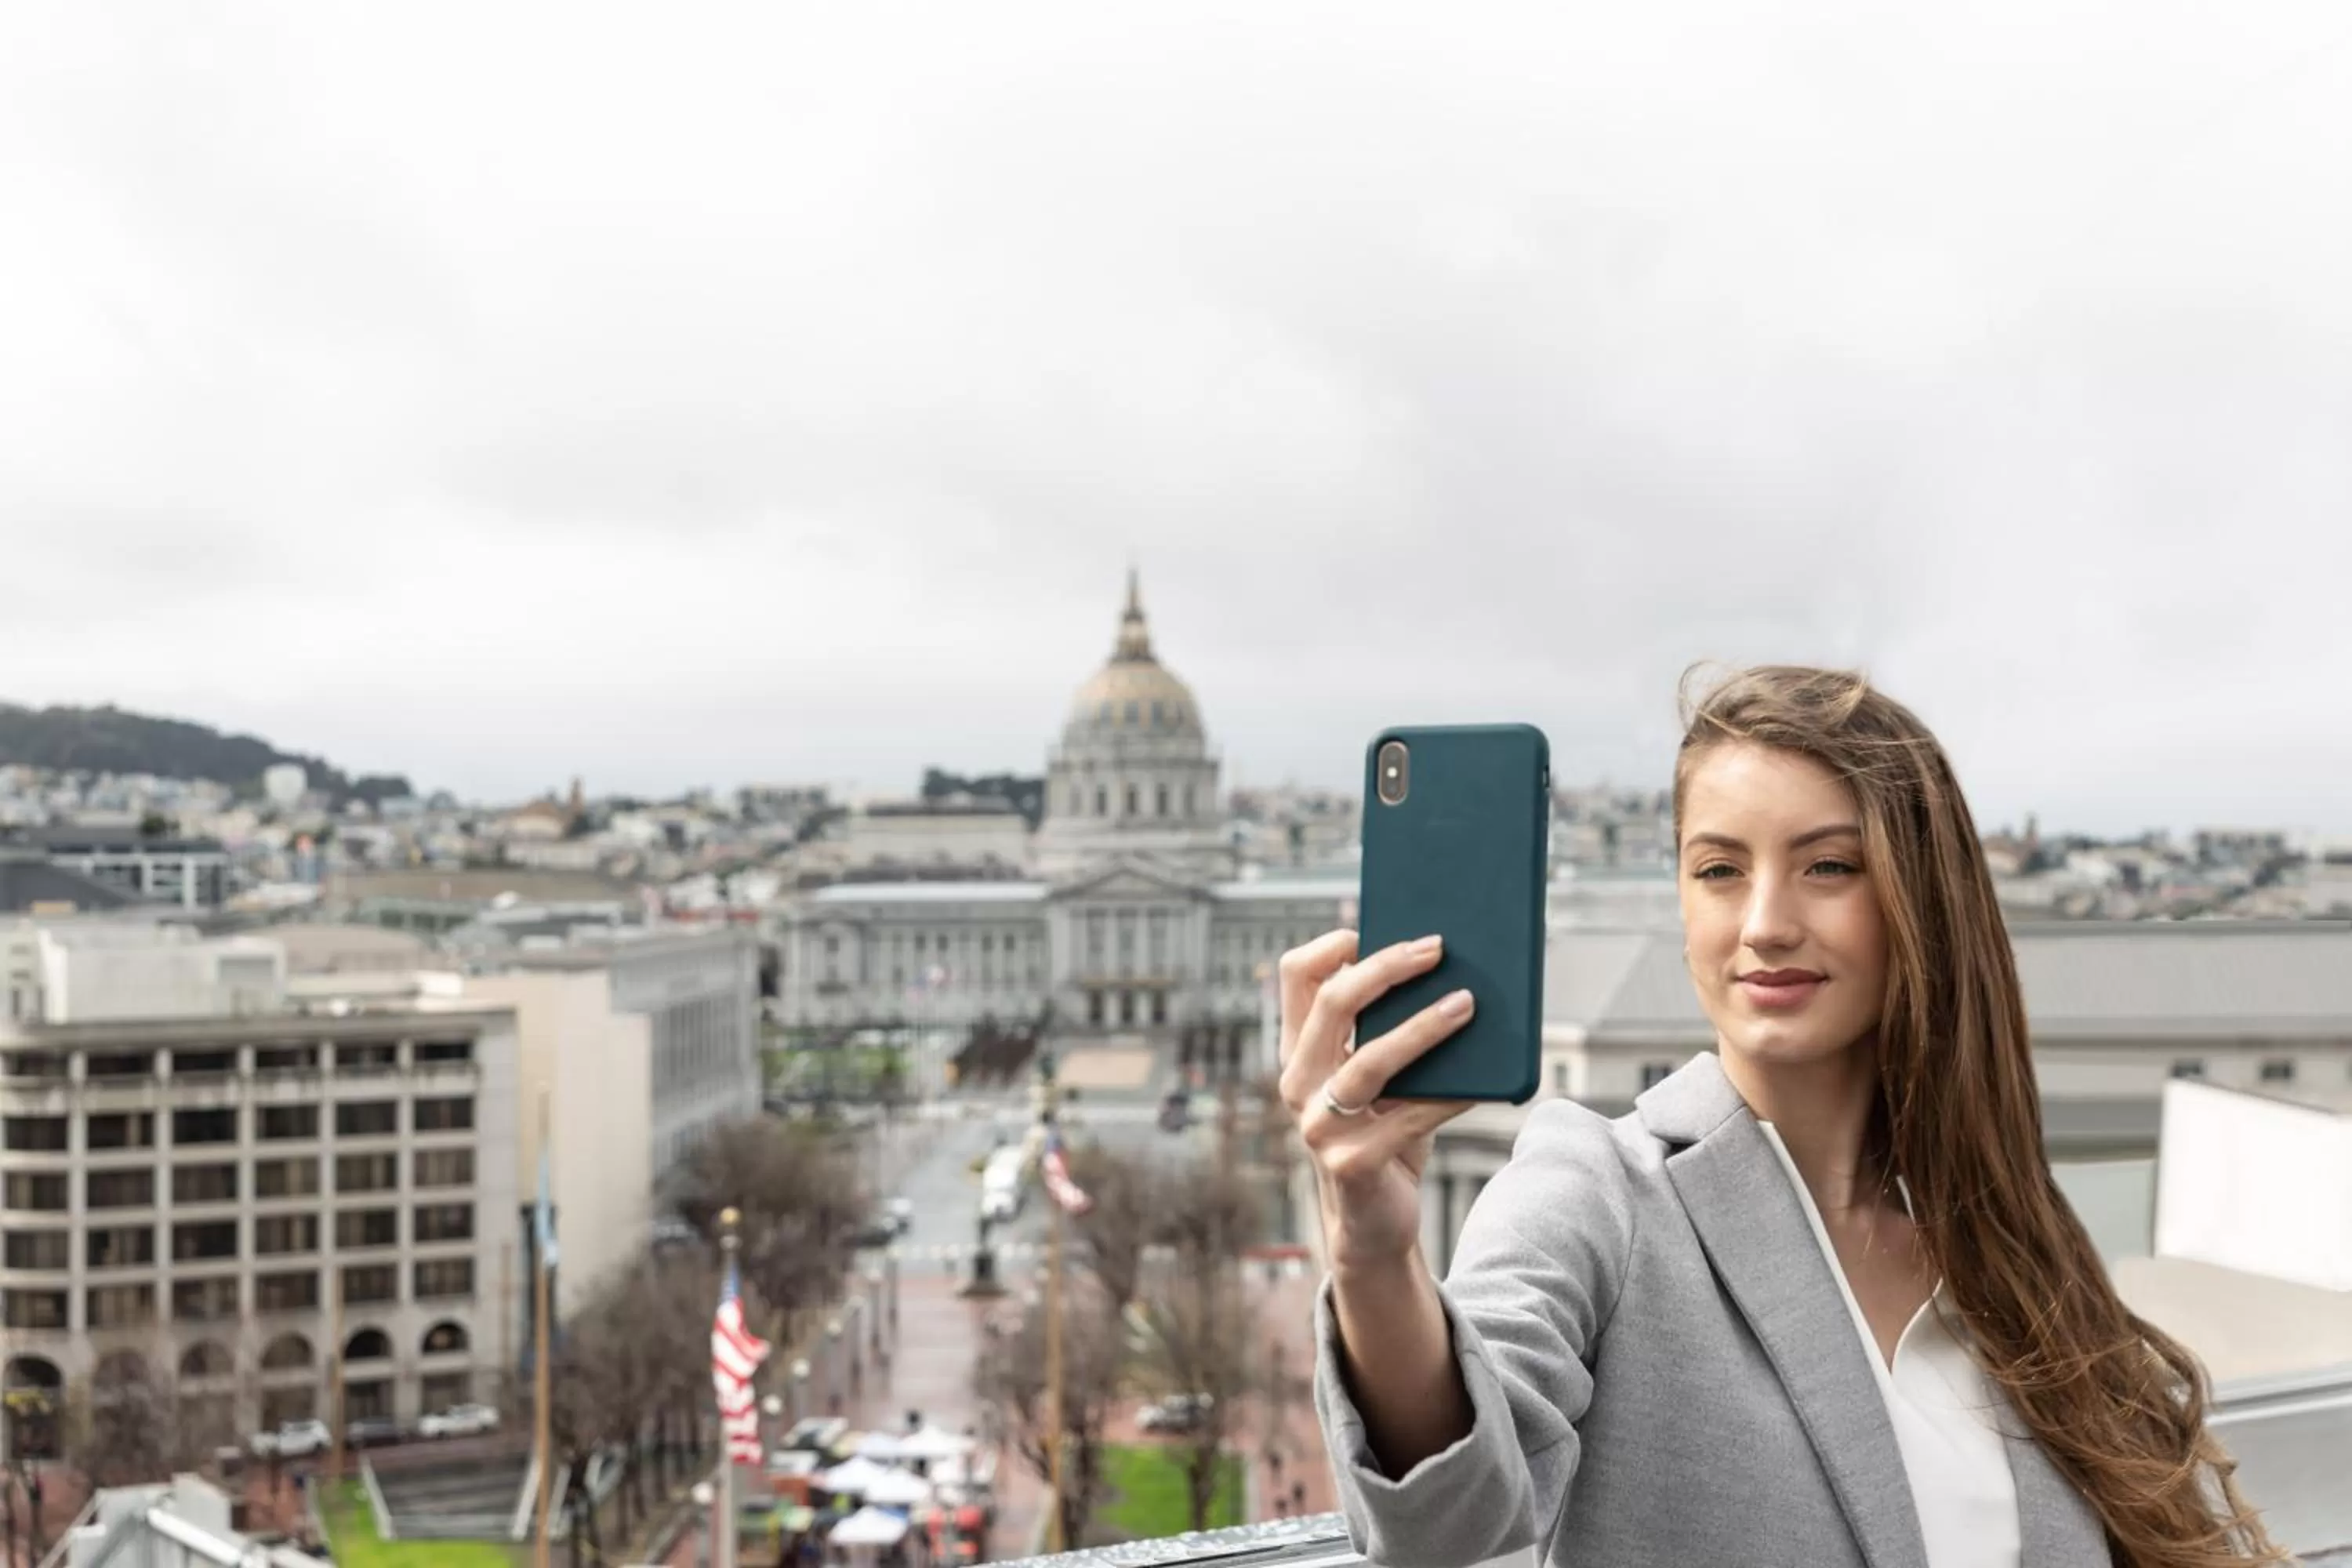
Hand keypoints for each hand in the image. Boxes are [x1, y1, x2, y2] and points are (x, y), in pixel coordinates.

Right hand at [1276, 929, 1475, 1273]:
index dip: (1333, 944)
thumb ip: (1386, 1033)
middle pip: (1332, 1002)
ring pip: (1370, 1060)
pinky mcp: (1352, 1164)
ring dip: (1423, 1027)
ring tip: (1467, 1003)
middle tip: (1436, 948)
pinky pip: (1409, 1119)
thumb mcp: (1376, 1079)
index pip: (1294, 975)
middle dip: (1387, 967)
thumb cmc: (1383, 1134)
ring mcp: (1320, 1126)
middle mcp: (1298, 1083)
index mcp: (1300, 1051)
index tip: (1375, 928)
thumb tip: (1449, 972)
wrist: (1373, 1223)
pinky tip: (1482, 1083)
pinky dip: (1449, 1096)